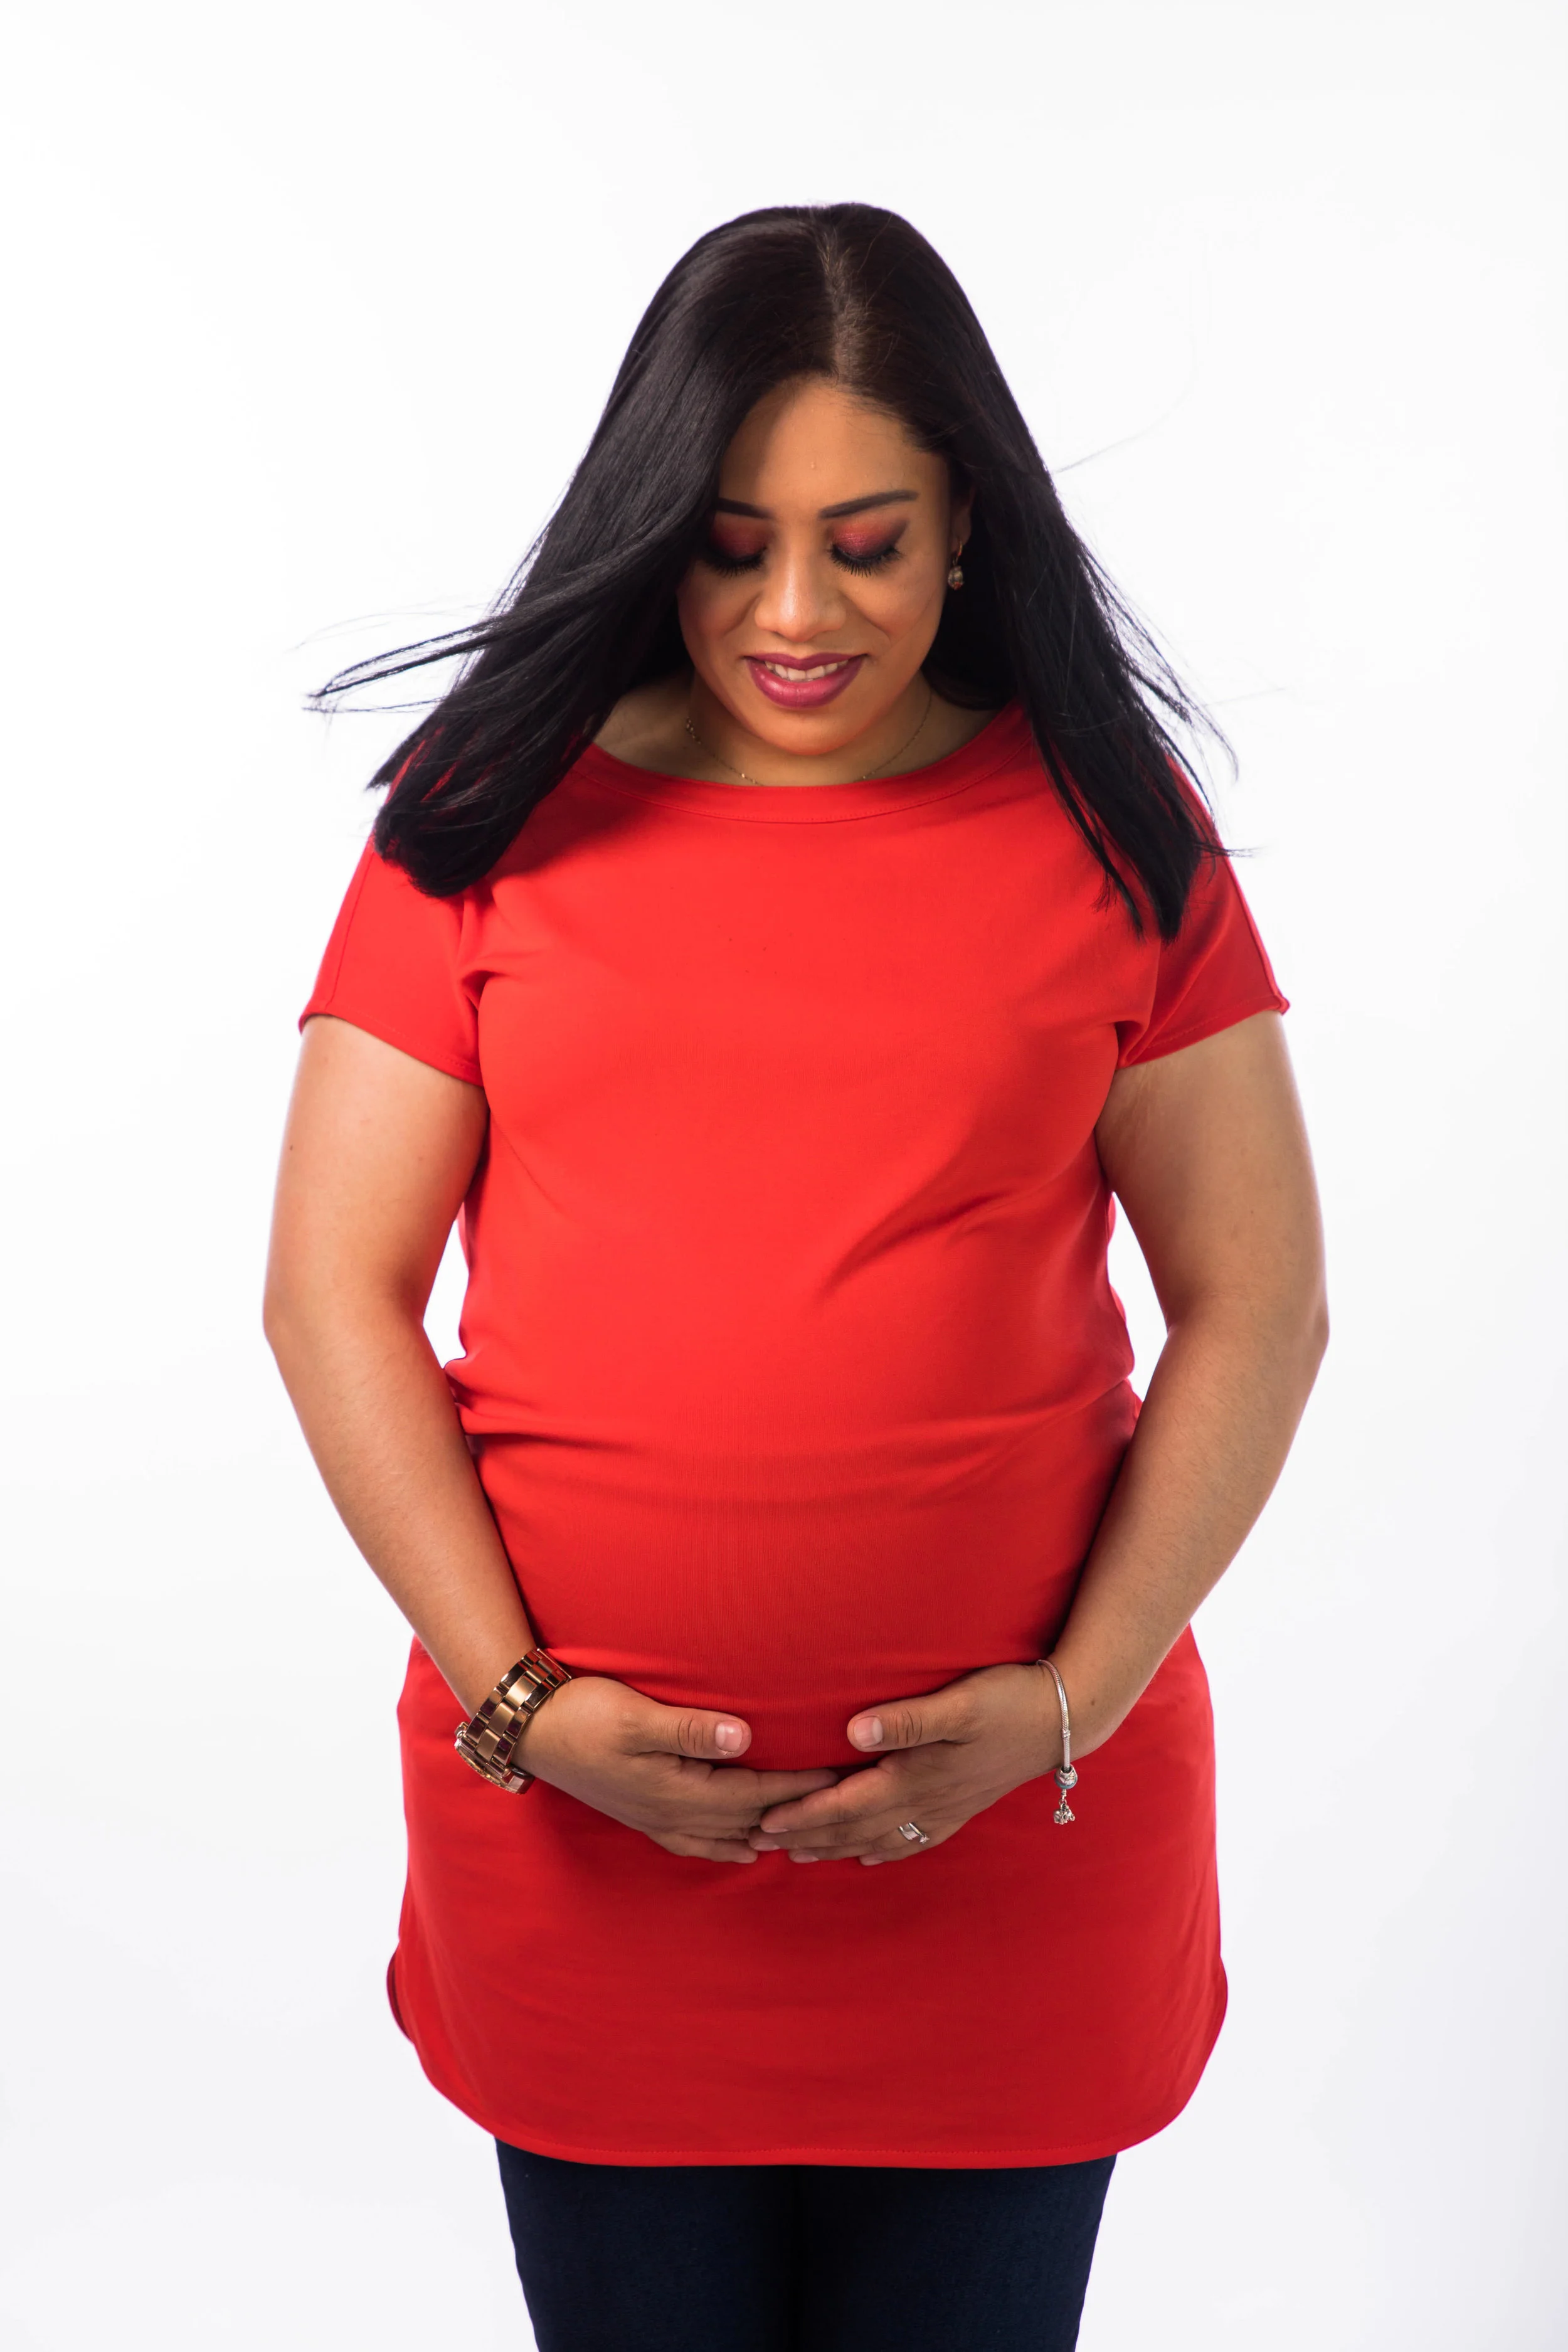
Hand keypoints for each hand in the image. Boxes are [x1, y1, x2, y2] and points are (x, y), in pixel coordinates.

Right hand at [520, 1675, 840, 1862]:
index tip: (837, 1775)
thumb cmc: (585, 1715)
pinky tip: (742, 1848)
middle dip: (792, 1815)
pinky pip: (697, 1843)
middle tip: (836, 1809)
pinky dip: (727, 1847)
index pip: (754, 1794)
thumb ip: (692, 1730)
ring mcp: (656, 1820)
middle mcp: (671, 1815)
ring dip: (766, 1836)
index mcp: (677, 1791)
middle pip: (747, 1820)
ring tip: (803, 1837)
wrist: (532, 1732)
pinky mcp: (643, 1814)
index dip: (797, 1786)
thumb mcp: (637, 1717)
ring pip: (725, 1838)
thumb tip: (746, 1737)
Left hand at [748, 1662, 1068, 1864]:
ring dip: (837, 1847)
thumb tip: (853, 1732)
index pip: (846, 1803)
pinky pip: (914, 1839)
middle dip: (807, 1836)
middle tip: (760, 1844)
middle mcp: (926, 1800)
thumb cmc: (1008, 1701)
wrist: (1063, 1718)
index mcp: (916, 1777)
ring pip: (879, 1838)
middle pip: (854, 1827)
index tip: (764, 1822)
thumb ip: (906, 1720)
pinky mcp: (962, 1805)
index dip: (803, 1814)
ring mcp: (945, 1808)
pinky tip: (871, 1857)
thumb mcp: (960, 1703)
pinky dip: (885, 1851)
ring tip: (799, 1855)